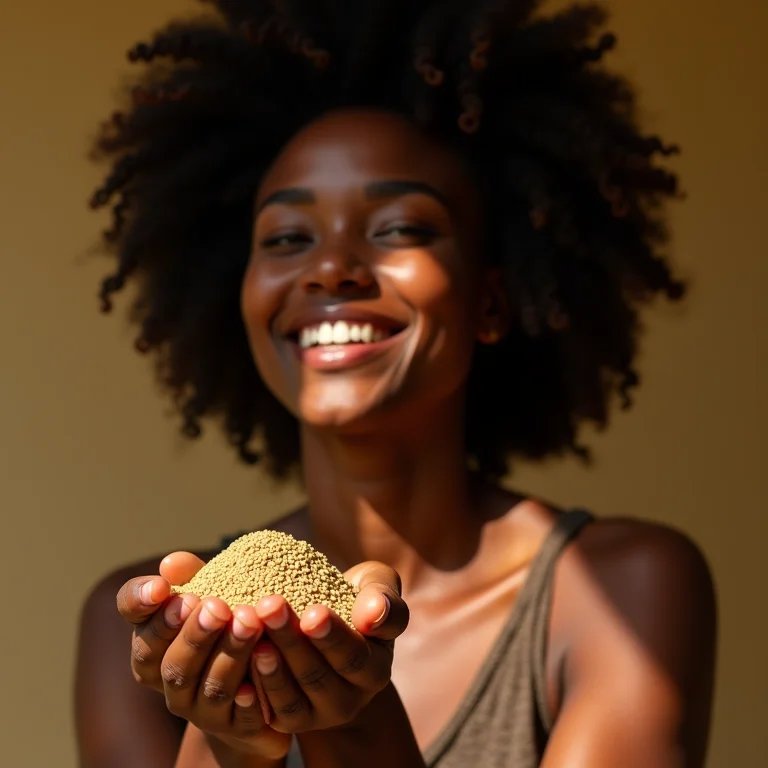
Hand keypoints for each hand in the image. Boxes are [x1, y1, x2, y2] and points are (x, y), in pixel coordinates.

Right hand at [115, 553, 291, 760]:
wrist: (257, 693)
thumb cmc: (227, 628)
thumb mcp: (212, 596)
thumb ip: (194, 578)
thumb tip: (173, 563)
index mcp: (156, 640)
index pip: (135, 620)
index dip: (142, 604)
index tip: (162, 587)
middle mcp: (169, 680)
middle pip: (171, 662)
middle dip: (193, 633)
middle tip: (216, 606)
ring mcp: (200, 708)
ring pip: (208, 686)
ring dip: (228, 654)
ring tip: (249, 623)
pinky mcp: (236, 729)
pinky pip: (239, 719)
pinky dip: (246, 701)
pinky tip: (257, 684)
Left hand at [249, 561, 408, 733]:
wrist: (327, 628)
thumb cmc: (354, 598)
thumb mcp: (375, 587)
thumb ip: (382, 596)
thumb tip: (372, 616)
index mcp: (376, 667)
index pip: (355, 656)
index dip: (333, 637)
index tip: (312, 613)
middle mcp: (353, 698)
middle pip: (319, 676)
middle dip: (291, 642)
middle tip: (269, 607)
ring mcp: (321, 713)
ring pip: (294, 698)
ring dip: (271, 668)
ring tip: (254, 640)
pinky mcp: (293, 720)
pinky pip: (274, 712)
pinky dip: (258, 691)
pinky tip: (243, 663)